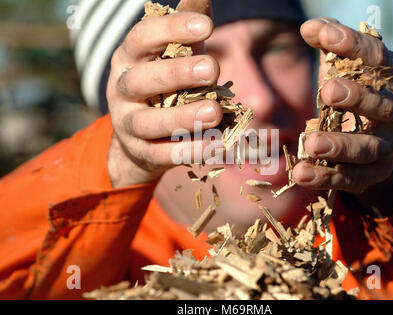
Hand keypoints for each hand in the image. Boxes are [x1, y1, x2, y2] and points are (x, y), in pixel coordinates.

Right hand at [107, 1, 221, 187]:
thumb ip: (184, 30)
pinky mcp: (141, 152)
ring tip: (215, 112)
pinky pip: (162, 154)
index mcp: (128, 59)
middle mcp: (121, 90)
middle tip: (213, 68)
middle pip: (141, 80)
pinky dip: (188, 151)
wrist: (139, 137)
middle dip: (177, 73)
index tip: (207, 26)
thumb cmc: (163, 87)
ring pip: (148, 122)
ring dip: (182, 117)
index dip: (171, 29)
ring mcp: (127, 124)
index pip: (141, 38)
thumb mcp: (171, 56)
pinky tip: (214, 145)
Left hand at [293, 18, 392, 206]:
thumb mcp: (348, 72)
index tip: (322, 34)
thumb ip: (332, 48)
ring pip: (367, 148)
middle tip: (328, 91)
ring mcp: (387, 148)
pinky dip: (325, 177)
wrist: (378, 146)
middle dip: (356, 98)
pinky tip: (301, 174)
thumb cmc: (358, 99)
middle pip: (382, 106)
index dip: (352, 45)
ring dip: (339, 145)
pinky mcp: (371, 175)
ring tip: (311, 143)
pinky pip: (349, 178)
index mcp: (392, 81)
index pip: (377, 59)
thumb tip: (310, 27)